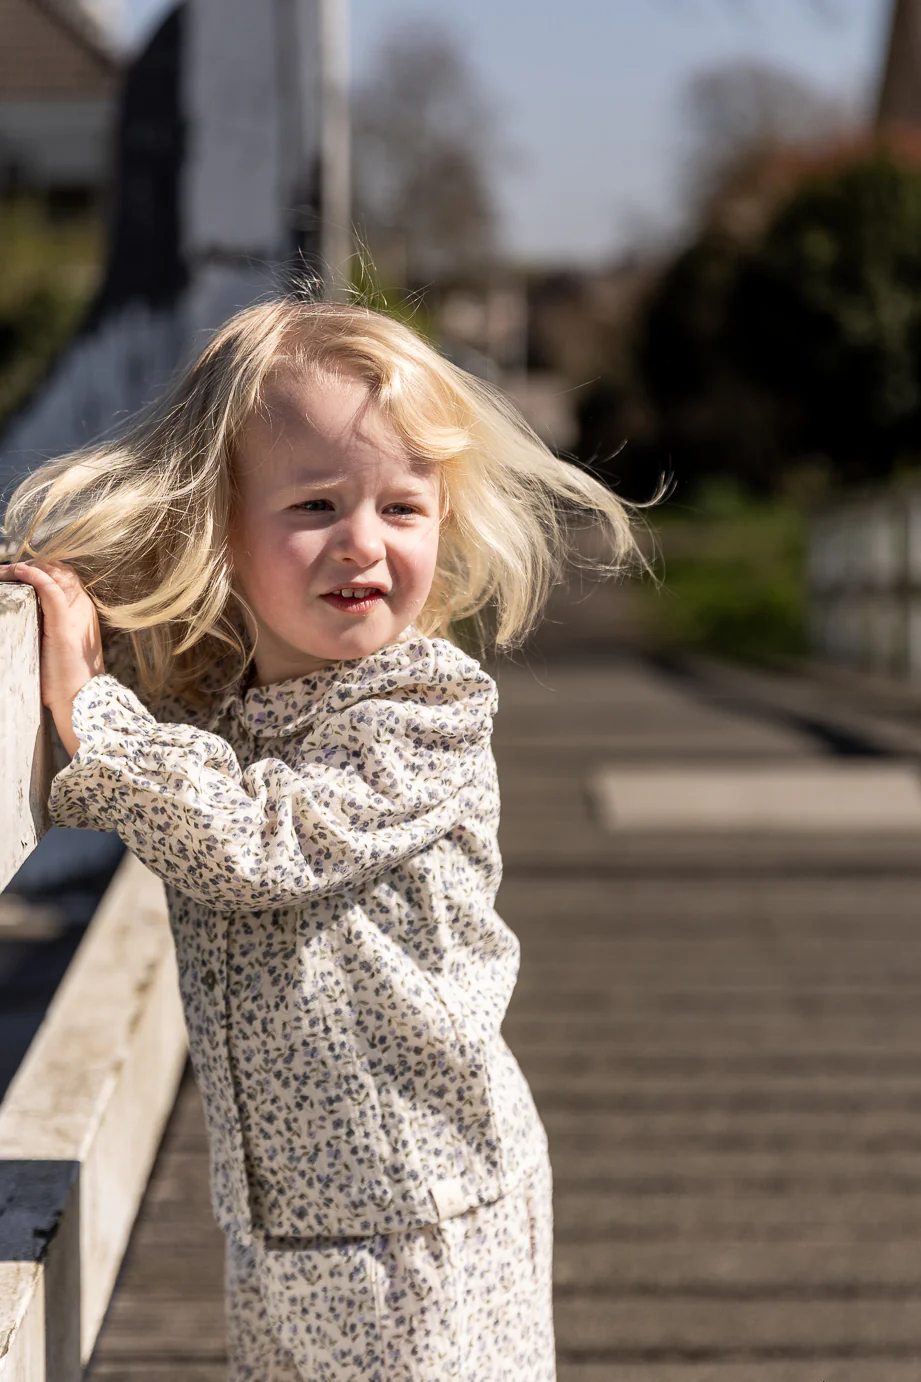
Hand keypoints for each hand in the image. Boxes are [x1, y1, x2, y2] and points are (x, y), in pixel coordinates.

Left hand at [0, 560, 104, 756]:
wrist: (81, 700)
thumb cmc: (67, 681)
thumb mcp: (58, 647)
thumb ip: (49, 628)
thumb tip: (28, 618)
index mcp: (83, 612)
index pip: (63, 578)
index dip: (40, 570)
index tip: (15, 574)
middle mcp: (83, 607)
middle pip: (59, 570)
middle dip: (32, 565)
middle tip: (5, 572)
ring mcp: (75, 613)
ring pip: (54, 573)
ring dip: (26, 567)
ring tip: (4, 572)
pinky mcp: (64, 622)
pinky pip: (49, 588)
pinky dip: (33, 575)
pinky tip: (18, 572)